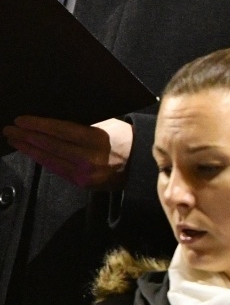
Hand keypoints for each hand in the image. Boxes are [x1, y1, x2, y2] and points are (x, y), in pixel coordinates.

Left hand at [2, 117, 131, 189]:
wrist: (141, 164)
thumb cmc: (126, 139)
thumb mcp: (109, 125)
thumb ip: (83, 125)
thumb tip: (52, 122)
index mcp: (98, 139)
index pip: (60, 130)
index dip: (38, 125)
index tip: (21, 120)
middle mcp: (90, 157)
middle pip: (51, 145)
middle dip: (27, 136)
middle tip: (10, 129)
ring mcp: (85, 173)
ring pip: (50, 159)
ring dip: (30, 149)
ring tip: (15, 140)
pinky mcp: (83, 183)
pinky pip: (58, 170)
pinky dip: (43, 160)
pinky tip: (33, 154)